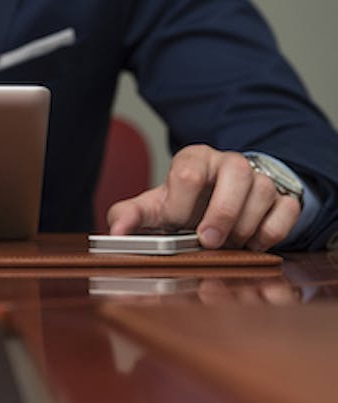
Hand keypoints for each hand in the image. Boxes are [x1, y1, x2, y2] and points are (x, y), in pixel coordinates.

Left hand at [107, 144, 300, 249]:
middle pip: (235, 174)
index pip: (188, 172)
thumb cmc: (182, 206)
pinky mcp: (282, 196)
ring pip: (264, 191)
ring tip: (229, 243)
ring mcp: (258, 177)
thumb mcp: (153, 209)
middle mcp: (228, 163)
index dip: (181, 205)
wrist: (214, 205)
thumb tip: (115, 234)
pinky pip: (288, 208)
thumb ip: (128, 217)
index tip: (178, 226)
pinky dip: (272, 231)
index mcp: (193, 159)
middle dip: (222, 213)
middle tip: (209, 241)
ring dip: (246, 226)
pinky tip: (253, 243)